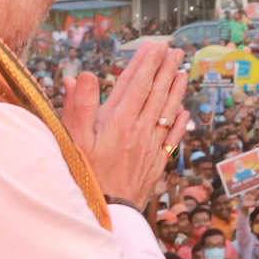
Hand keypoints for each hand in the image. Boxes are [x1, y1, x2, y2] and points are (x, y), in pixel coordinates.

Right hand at [62, 39, 189, 210]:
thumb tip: (81, 76)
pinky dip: (180, 122)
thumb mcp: (74, 139)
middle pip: (156, 93)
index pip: (136, 84)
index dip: (146, 63)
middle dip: (165, 70)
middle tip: (175, 50)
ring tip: (183, 72)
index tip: (155, 46)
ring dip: (176, 90)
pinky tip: (185, 112)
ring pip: (167, 112)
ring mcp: (151, 146)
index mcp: (119, 121)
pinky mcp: (156, 162)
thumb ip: (79, 106)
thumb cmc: (86, 175)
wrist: (108, 211)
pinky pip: (172, 137)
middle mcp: (139, 130)